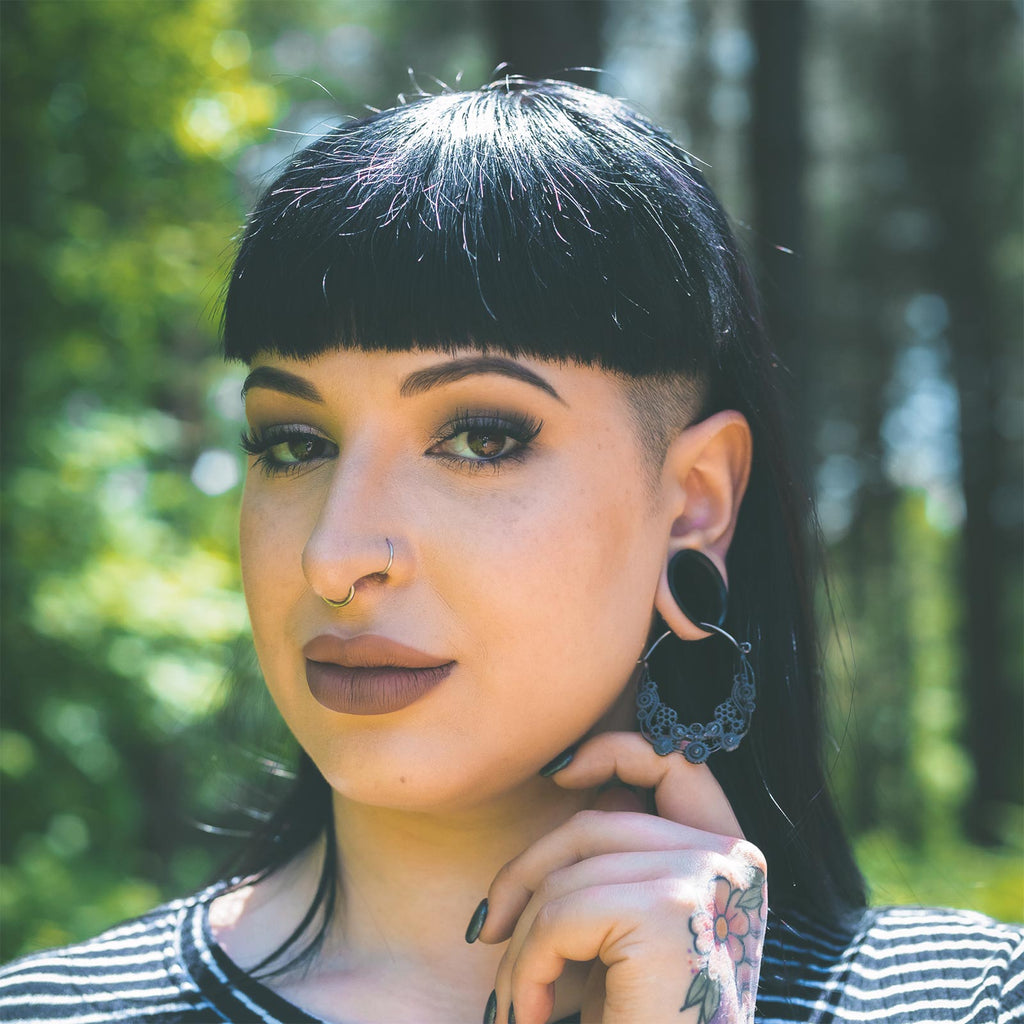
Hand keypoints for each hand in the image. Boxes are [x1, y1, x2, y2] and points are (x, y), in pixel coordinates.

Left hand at [475, 732, 766, 1023]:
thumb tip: (561, 777)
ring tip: (516, 1003)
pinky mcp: (669, 912)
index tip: (560, 772)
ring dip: (521, 945)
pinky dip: (526, 968)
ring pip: (569, 874)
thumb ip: (616, 864)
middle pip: (596, 825)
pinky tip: (528, 1013)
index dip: (617, 751)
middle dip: (525, 875)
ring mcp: (706, 879)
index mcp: (730, 862)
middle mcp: (733, 862)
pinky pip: (561, 913)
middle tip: (483, 930)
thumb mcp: (627, 935)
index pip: (678, 766)